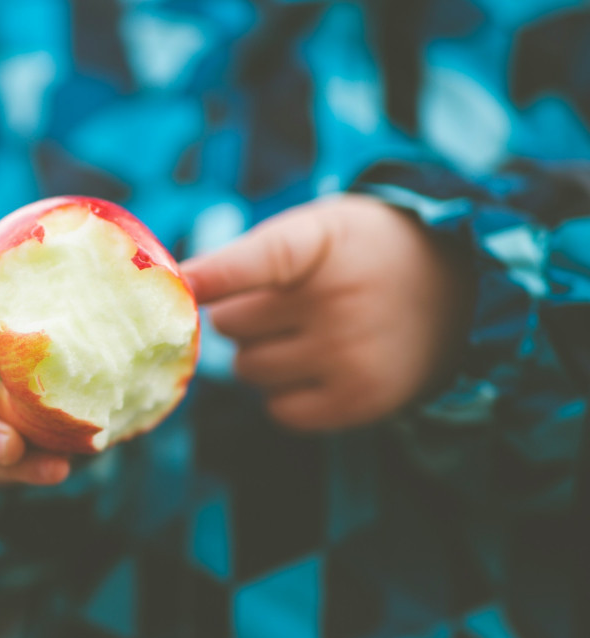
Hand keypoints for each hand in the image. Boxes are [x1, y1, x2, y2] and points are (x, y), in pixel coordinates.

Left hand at [180, 196, 471, 430]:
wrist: (460, 290)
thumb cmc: (363, 253)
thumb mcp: (317, 227)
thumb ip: (248, 254)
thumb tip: (179, 292)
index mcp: (323, 244)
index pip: (258, 260)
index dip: (213, 274)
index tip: (180, 283)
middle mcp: (339, 302)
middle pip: (231, 323)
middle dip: (242, 312)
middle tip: (284, 301)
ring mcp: (350, 356)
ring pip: (248, 369)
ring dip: (259, 353)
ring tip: (304, 331)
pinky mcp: (359, 401)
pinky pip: (279, 410)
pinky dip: (283, 392)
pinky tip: (314, 366)